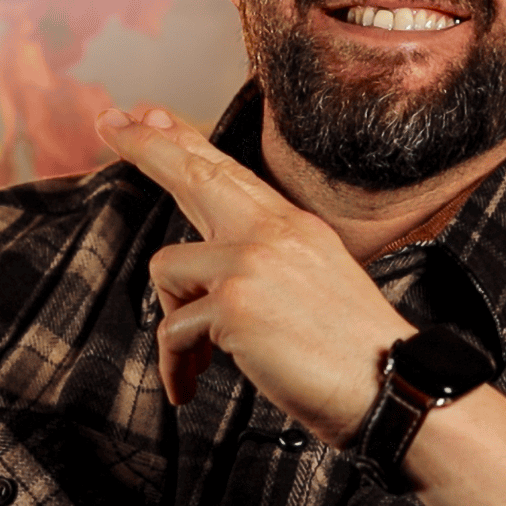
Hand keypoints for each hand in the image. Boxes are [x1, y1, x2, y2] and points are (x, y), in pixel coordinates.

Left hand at [95, 106, 415, 446]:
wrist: (395, 389)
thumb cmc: (355, 356)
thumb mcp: (316, 285)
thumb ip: (266, 265)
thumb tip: (209, 278)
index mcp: (294, 227)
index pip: (230, 173)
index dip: (185, 142)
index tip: (149, 116)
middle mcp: (273, 233)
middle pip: (195, 176)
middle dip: (147, 148)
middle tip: (110, 123)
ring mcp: (251, 263)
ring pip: (168, 269)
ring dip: (174, 318)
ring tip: (196, 360)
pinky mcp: (233, 304)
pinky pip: (173, 330)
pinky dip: (176, 365)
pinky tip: (189, 386)